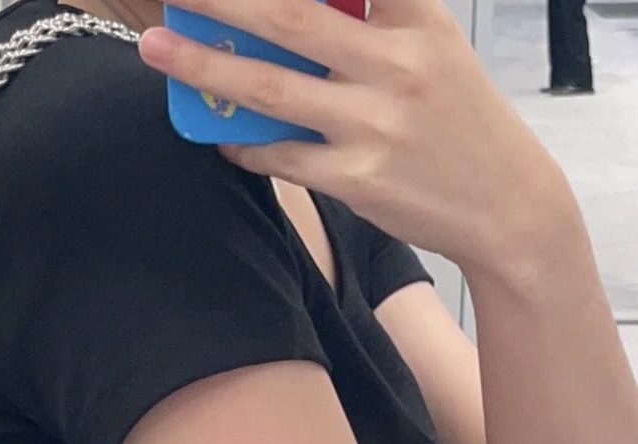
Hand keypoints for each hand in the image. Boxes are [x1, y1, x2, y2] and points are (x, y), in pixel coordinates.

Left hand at [137, 0, 571, 278]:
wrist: (506, 205)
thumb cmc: (458, 122)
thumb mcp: (433, 50)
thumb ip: (374, 21)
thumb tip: (287, 18)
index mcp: (416, 19)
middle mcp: (395, 64)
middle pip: (290, 15)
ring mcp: (373, 125)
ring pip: (269, 87)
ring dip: (205, 66)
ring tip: (157, 48)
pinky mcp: (357, 179)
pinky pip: (280, 156)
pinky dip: (243, 144)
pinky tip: (219, 135)